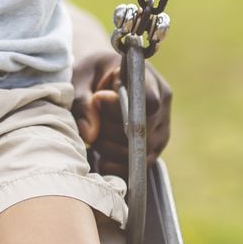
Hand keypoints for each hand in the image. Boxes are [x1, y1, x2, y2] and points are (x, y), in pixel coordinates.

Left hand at [71, 47, 171, 177]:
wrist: (99, 81)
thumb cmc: (90, 75)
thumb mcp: (80, 79)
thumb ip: (82, 102)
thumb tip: (91, 134)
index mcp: (149, 79)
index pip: (149, 101)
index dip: (121, 109)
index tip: (98, 99)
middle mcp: (162, 106)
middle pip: (141, 132)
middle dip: (107, 131)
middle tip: (91, 118)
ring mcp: (161, 131)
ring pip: (139, 153)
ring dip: (109, 149)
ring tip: (96, 133)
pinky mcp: (154, 150)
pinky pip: (138, 168)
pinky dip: (115, 165)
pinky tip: (101, 154)